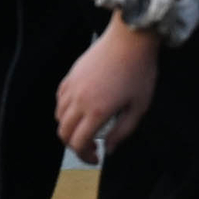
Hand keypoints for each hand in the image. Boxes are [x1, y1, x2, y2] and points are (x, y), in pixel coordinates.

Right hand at [57, 20, 161, 158]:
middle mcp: (79, 100)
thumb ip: (123, 131)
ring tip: (86, 129)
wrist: (129, 40)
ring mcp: (72, 86)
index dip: (85, 156)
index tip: (97, 158)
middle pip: (64, 132)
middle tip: (91, 148)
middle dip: (75, 145)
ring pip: (59, 116)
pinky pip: (60, 99)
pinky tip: (80, 110)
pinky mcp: (71, 75)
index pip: (79, 143)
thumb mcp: (139, 107)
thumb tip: (109, 148)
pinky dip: (65, 110)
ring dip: (69, 128)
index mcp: (97, 111)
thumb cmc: (139, 73)